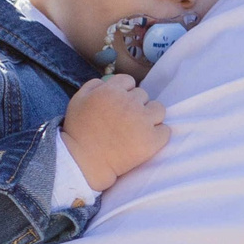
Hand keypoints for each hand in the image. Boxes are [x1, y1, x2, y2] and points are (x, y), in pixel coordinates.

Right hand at [62, 73, 167, 190]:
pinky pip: (165, 131)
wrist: (84, 162)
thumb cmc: (78, 132)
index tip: (118, 106)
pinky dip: (158, 136)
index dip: (124, 93)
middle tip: (124, 121)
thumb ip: (93, 85)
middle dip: (135, 106)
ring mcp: (142, 121)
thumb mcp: (77, 100)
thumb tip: (108, 81)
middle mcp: (129, 102)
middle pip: (143, 95)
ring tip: (138, 129)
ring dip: (150, 117)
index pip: (129, 81)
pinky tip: (145, 141)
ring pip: (158, 109)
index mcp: (111, 91)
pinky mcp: (151, 140)